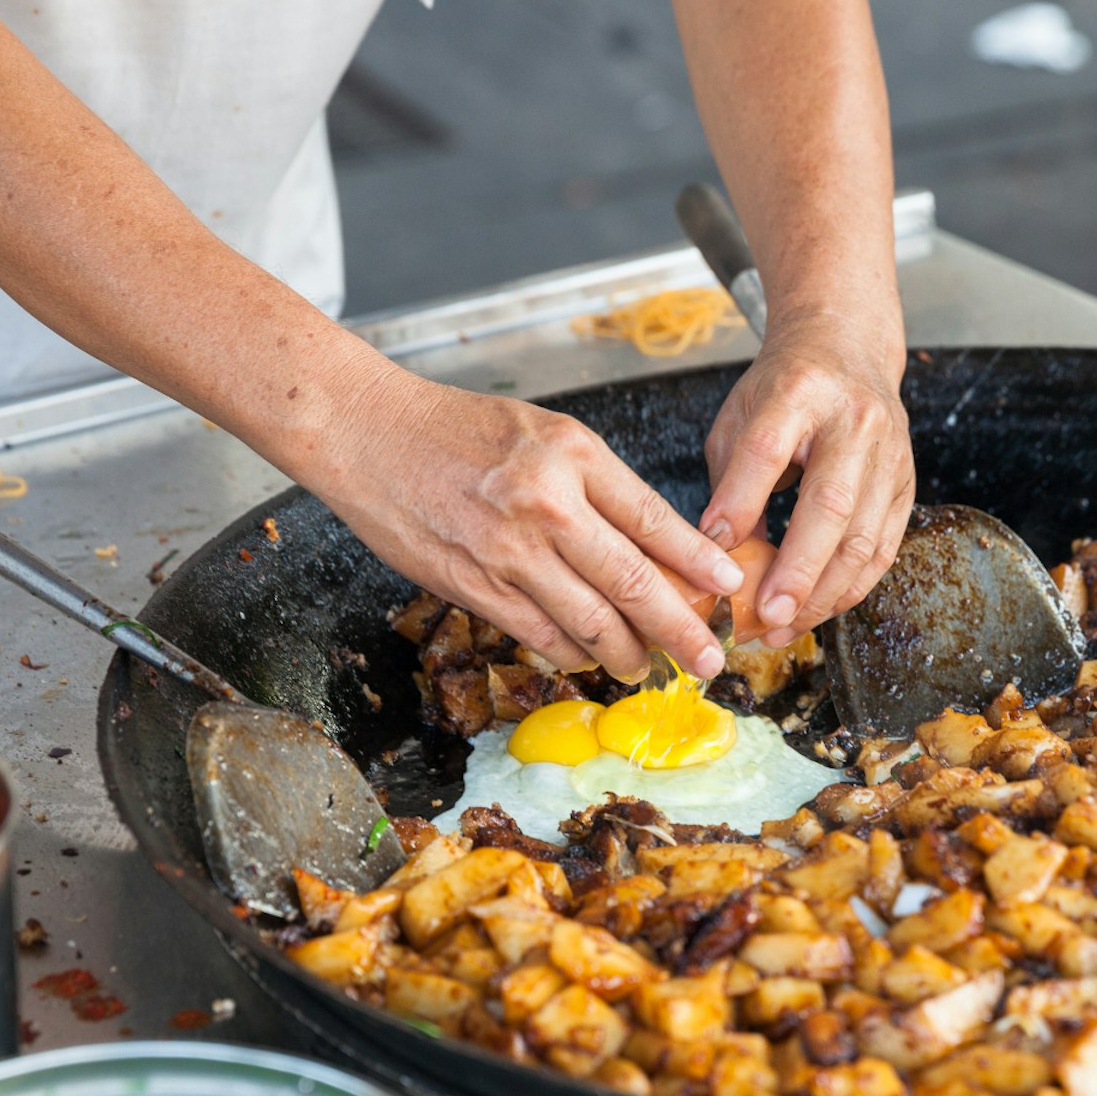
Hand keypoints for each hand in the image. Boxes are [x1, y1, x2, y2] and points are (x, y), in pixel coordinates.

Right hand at [304, 369, 742, 683]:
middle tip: (708, 660)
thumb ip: (595, 484)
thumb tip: (653, 546)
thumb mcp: (543, 432)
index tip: (729, 587)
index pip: (653, 519)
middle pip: (633, 581)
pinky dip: (571, 652)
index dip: (698, 562)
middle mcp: (547, 502)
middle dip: (680, 629)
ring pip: (589, 620)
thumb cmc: (457, 429)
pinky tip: (588, 658)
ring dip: (627, 653)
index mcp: (574, 454)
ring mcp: (508, 549)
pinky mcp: (472, 584)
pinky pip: (539, 633)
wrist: (367, 431)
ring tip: (648, 667)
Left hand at [700, 325, 911, 646]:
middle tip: (765, 616)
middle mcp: (854, 421)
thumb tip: (717, 556)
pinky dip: (850, 588)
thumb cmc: (784, 390)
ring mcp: (889, 454)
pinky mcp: (906, 485)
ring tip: (782, 628)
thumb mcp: (741, 417)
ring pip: (863, 537)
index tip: (711, 551)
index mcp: (800, 391)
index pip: (767, 449)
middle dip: (796, 569)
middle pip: (829, 503)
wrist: (848, 350)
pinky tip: (817, 612)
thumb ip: (730, 481)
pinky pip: (883, 550)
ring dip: (822, 594)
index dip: (740, 502)